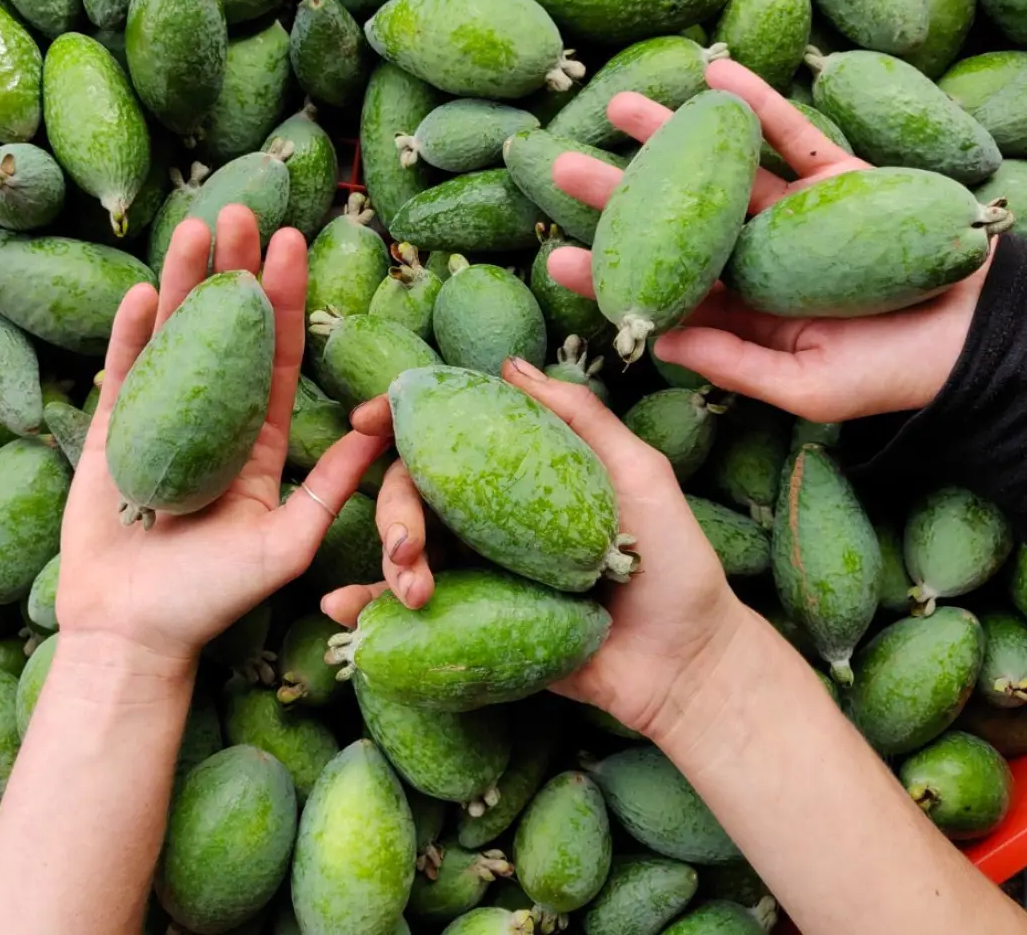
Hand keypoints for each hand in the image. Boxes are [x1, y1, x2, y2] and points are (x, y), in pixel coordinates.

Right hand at [56, 206, 389, 665]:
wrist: (136, 633)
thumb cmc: (216, 597)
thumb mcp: (289, 541)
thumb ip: (331, 487)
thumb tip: (378, 429)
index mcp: (260, 440)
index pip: (277, 354)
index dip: (286, 298)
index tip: (296, 242)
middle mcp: (215, 420)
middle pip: (228, 330)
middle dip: (239, 270)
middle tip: (248, 211)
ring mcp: (163, 421)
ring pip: (178, 337)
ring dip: (188, 283)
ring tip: (199, 226)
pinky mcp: (115, 434)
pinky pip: (125, 374)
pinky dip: (134, 333)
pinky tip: (146, 290)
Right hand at [326, 361, 744, 739]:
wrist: (685, 663)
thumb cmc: (672, 561)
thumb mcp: (637, 473)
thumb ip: (580, 417)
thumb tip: (511, 364)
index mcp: (523, 472)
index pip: (452, 435)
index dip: (402, 420)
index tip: (368, 418)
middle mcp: (493, 516)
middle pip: (415, 492)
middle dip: (393, 510)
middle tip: (407, 547)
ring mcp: (481, 570)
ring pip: (407, 549)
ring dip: (386, 561)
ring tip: (410, 590)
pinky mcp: (475, 624)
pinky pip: (412, 614)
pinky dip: (368, 608)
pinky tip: (342, 608)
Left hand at [547, 59, 989, 422]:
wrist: (979, 343)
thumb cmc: (892, 379)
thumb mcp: (809, 388)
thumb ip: (737, 366)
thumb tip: (661, 344)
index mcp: (741, 310)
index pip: (663, 285)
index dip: (612, 271)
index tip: (558, 258)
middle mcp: (756, 257)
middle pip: (678, 218)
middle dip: (623, 193)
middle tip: (564, 166)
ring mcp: (796, 213)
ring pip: (723, 169)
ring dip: (674, 135)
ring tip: (622, 104)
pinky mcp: (842, 179)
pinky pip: (797, 135)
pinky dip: (760, 106)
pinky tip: (717, 77)